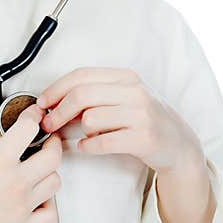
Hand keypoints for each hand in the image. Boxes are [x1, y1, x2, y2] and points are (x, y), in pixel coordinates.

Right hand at [0, 105, 62, 222]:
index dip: (32, 116)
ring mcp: (20, 207)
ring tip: (39, 167)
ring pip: (54, 182)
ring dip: (49, 171)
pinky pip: (50, 214)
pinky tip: (39, 196)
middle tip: (45, 138)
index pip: (28, 129)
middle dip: (51, 142)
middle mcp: (14, 184)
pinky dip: (49, 203)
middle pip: (52, 156)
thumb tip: (0, 134)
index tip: (33, 115)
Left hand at [35, 67, 203, 173]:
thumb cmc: (144, 119)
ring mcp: (141, 114)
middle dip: (58, 111)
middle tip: (48, 124)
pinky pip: (102, 142)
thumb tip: (53, 102)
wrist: (179, 145)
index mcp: (125, 77)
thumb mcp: (122, 98)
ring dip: (80, 131)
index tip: (42, 102)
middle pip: (81, 95)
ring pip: (90, 119)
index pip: (81, 75)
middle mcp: (135, 91)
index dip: (55, 89)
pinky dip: (88, 146)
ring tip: (85, 136)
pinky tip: (88, 146)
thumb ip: (93, 95)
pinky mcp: (144, 138)